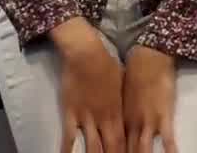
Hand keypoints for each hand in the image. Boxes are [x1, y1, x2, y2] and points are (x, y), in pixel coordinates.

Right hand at [52, 18, 125, 152]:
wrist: (86, 53)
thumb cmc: (106, 64)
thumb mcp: (121, 84)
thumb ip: (122, 102)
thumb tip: (128, 110)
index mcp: (118, 112)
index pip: (124, 140)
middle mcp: (104, 118)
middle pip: (112, 148)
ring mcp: (87, 117)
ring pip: (93, 147)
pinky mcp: (71, 113)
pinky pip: (70, 137)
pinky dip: (68, 151)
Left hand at [122, 46, 177, 152]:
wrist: (147, 58)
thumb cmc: (132, 73)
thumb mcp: (119, 95)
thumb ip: (118, 112)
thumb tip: (112, 121)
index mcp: (119, 120)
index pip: (115, 147)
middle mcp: (131, 125)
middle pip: (127, 152)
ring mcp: (147, 122)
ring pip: (142, 151)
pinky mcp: (163, 117)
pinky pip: (167, 141)